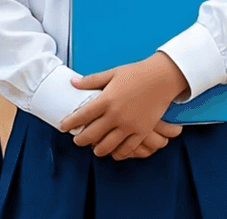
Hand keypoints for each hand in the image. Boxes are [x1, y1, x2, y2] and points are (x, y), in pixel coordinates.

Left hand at [59, 52, 189, 157]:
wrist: (163, 77)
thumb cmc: (137, 73)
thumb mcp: (113, 73)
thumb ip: (92, 81)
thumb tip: (73, 83)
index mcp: (107, 99)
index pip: (81, 116)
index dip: (69, 124)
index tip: (63, 127)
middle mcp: (116, 115)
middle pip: (90, 136)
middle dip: (79, 140)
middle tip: (77, 139)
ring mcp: (129, 126)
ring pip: (105, 147)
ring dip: (96, 149)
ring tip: (94, 146)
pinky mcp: (141, 132)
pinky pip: (125, 150)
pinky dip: (116, 153)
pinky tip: (112, 150)